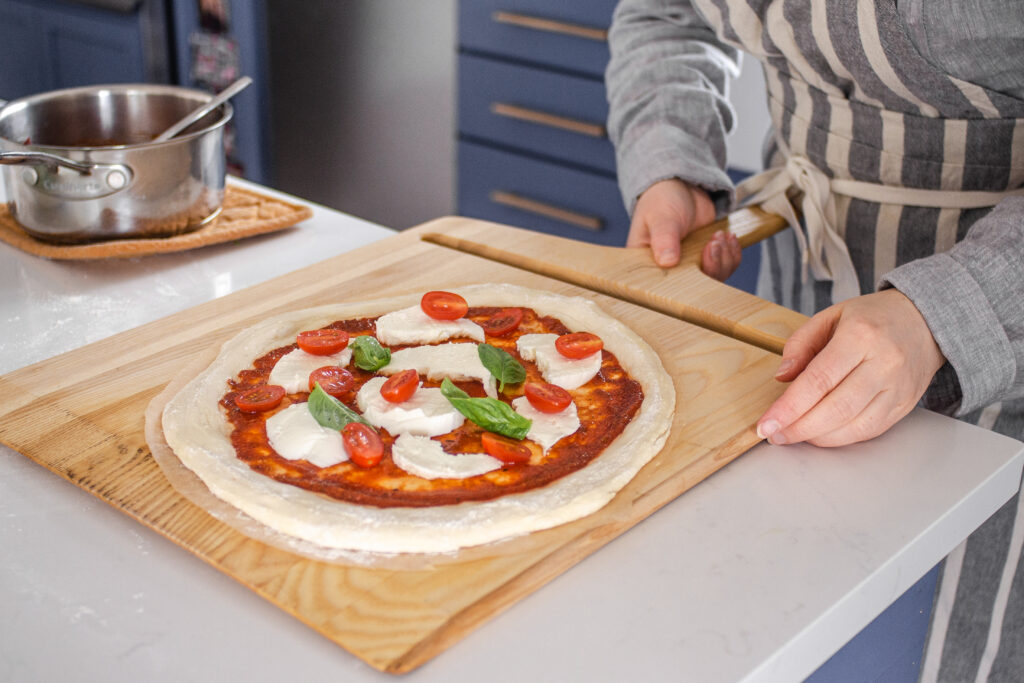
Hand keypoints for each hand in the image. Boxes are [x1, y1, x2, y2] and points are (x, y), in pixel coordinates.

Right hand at [628, 179, 738, 278]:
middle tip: (713, 243)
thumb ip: (664, 238)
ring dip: (723, 258)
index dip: (684, 282)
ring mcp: (691, 266)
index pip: (664, 287)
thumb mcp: (660, 217)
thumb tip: (667, 262)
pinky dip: (732, 254)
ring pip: (713, 277)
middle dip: (710, 266)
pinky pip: (725, 266)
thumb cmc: (661, 201)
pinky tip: (729, 238)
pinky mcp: (707, 259)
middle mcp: (669, 271)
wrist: (680, 186)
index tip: (695, 261)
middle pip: (694, 286)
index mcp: (649, 265)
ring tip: (719, 236)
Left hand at [756, 289, 945, 446]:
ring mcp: (898, 388)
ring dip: (817, 437)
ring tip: (791, 435)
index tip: (766, 423)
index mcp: (860, 336)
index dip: (789, 407)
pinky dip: (840, 438)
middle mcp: (884, 364)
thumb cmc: (873, 318)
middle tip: (773, 434)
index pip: (819, 380)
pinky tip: (819, 435)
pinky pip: (869, 430)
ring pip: (854, 425)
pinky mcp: (905, 405)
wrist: (925, 320)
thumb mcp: (831, 316)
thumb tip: (782, 377)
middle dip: (799, 428)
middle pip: (836, 408)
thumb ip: (801, 344)